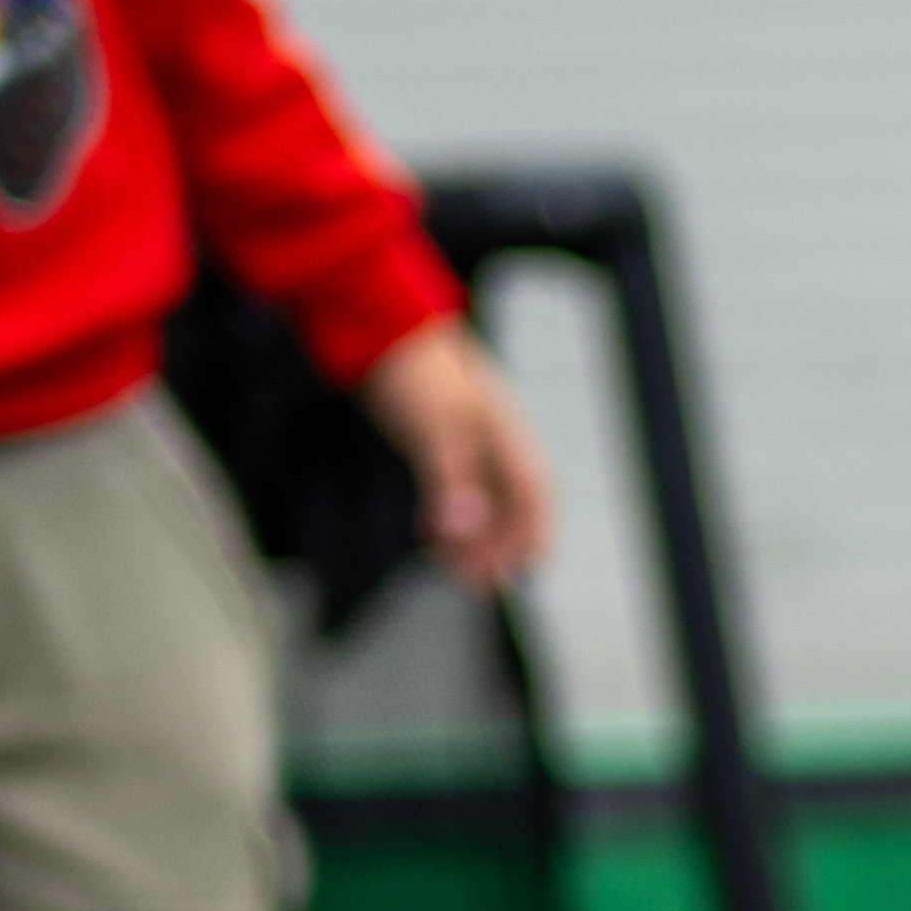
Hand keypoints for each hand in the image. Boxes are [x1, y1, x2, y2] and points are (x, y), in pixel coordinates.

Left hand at [360, 316, 557, 587]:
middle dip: (499, 547)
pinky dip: (449, 517)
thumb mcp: (435, 427)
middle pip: (508, 502)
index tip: (525, 572)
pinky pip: (453, 486)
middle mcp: (491, 437)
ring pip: (480, 498)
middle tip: (480, 587)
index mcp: (504, 433)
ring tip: (457, 574)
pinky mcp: (437, 436)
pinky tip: (435, 537)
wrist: (377, 322)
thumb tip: (464, 531)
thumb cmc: (414, 368)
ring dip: (473, 538)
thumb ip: (451, 480)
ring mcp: (464, 436)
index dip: (534, 533)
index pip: (533, 492)